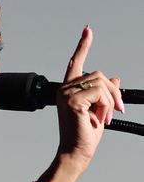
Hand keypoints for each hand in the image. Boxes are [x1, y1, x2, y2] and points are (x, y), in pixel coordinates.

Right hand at [56, 25, 123, 167]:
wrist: (77, 151)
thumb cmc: (85, 133)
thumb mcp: (100, 109)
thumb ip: (105, 93)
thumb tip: (115, 78)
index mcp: (68, 90)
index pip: (76, 63)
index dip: (83, 45)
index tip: (87, 30)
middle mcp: (64, 89)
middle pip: (98, 74)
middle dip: (113, 92)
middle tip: (116, 109)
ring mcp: (66, 94)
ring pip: (101, 83)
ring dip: (110, 101)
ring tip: (105, 116)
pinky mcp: (72, 101)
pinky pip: (100, 93)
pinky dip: (106, 105)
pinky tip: (100, 117)